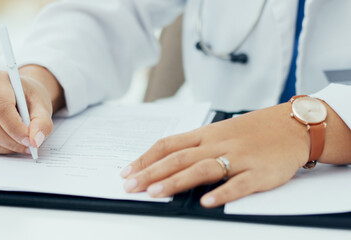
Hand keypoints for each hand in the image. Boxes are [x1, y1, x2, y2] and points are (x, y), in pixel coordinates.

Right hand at [0, 65, 64, 153]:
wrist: (22, 95)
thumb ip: (42, 122)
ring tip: (24, 145)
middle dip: (11, 140)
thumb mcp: (42, 105)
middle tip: (30, 146)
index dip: (16, 128)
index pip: (1, 108)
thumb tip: (35, 140)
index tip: (30, 140)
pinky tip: (14, 144)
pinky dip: (1, 148)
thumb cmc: (30, 97)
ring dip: (7, 146)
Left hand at [121, 102, 350, 207]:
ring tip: (155, 193)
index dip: (145, 158)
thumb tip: (165, 164)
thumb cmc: (251, 131)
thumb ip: (195, 147)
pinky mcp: (259, 173)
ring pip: (202, 169)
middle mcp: (218, 144)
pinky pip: (238, 184)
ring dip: (176, 181)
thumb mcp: (219, 132)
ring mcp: (239, 158)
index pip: (168, 144)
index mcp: (206, 134)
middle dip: (150, 173)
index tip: (127, 172)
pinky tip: (206, 202)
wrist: (291, 126)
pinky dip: (222, 192)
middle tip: (130, 186)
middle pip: (178, 158)